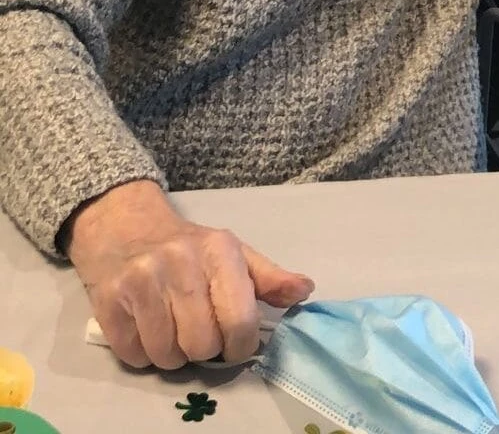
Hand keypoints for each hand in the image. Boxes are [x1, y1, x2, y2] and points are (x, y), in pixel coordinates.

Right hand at [66, 180, 313, 368]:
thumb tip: (305, 291)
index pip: (240, 320)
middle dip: (205, 349)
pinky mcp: (108, 301)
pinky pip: (134, 356)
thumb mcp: (233, 253)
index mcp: (220, 250)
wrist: (125, 227)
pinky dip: (143, 355)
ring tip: (173, 330)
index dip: (241, 345)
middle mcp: (180, 263)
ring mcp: (142, 281)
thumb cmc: (188, 246)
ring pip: (168, 355)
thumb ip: (270, 277)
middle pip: (202, 344)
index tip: (235, 343)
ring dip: (173, 355)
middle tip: (199, 332)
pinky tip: (147, 330)